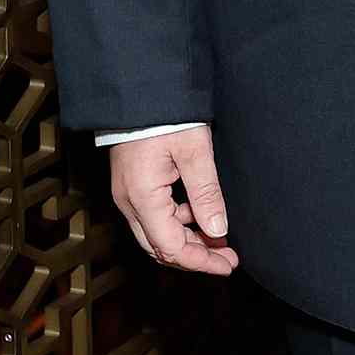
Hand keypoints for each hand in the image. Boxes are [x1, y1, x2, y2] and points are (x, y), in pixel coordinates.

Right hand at [108, 123, 239, 275]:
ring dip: (187, 242)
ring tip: (219, 240)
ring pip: (156, 235)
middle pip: (161, 247)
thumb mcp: (194, 149)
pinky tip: (198, 217)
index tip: (228, 265)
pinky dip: (177, 224)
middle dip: (195, 257)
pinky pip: (153, 217)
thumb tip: (218, 231)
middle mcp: (129, 202)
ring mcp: (126, 194)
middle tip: (228, 258)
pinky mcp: (130, 185)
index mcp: (143, 197)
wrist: (137, 89)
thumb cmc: (165, 113)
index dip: (201, 261)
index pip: (171, 247)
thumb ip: (206, 192)